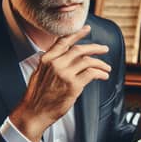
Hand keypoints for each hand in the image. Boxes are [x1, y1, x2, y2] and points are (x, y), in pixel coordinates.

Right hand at [10, 25, 110, 141]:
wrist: (34, 112)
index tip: (87, 29)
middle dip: (95, 48)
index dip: (77, 34)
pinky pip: (91, 74)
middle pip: (80, 50)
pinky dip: (100, 73)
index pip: (64, 41)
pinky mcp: (73, 85)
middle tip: (104, 48)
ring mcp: (65, 74)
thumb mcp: (39, 72)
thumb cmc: (37, 95)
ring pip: (88, 61)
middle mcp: (56, 63)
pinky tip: (103, 75)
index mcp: (47, 59)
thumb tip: (64, 55)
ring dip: (100, 63)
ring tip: (106, 67)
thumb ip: (52, 62)